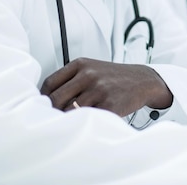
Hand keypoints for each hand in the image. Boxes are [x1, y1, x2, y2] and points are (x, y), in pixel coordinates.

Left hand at [40, 57, 172, 115]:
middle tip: (56, 119)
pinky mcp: (110, 104)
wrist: (143, 80)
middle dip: (53, 112)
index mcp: (80, 64)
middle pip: (56, 99)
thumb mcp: (91, 68)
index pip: (49, 83)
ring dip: (70, 119)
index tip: (45, 107)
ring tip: (74, 121)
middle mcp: (88, 74)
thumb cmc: (113, 77)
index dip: (44, 98)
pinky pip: (89, 118)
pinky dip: (87, 122)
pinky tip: (90, 120)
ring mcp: (100, 89)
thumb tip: (46, 101)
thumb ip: (71, 79)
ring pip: (70, 111)